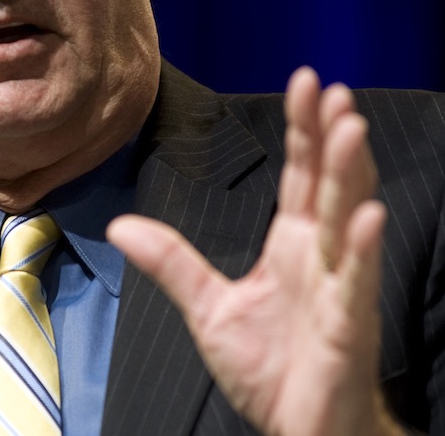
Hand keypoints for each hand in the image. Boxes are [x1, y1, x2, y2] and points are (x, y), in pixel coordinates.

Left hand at [107, 66, 404, 435]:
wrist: (299, 431)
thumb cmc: (268, 368)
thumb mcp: (209, 307)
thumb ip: (172, 261)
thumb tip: (121, 225)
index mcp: (292, 244)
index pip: (300, 174)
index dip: (303, 130)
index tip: (305, 83)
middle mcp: (320, 254)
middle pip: (326, 183)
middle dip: (329, 136)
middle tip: (331, 89)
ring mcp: (338, 287)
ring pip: (345, 219)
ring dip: (349, 173)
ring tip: (349, 127)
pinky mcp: (347, 327)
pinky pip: (355, 283)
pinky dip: (359, 248)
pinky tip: (364, 214)